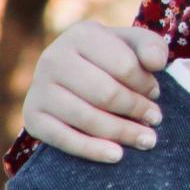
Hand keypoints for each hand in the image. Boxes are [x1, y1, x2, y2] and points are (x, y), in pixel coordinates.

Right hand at [19, 23, 169, 162]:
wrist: (75, 75)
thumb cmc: (114, 57)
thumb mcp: (136, 44)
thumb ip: (152, 47)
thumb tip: (156, 64)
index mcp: (81, 34)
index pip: (123, 65)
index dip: (145, 83)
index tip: (157, 93)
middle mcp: (53, 58)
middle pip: (105, 94)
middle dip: (136, 109)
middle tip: (156, 120)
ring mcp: (38, 88)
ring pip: (87, 118)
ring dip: (122, 132)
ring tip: (147, 139)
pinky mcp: (32, 117)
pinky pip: (63, 139)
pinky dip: (92, 149)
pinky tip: (117, 155)